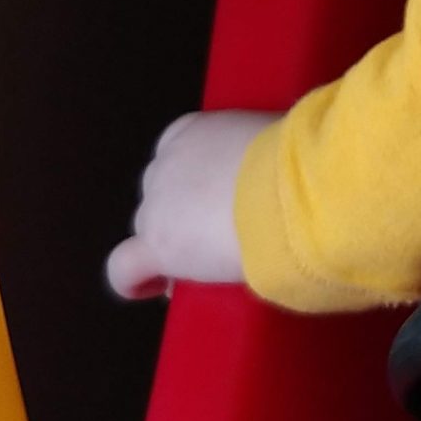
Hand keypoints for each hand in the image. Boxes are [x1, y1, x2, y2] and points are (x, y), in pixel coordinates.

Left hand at [106, 109, 275, 297]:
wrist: (292, 186)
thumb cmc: (296, 159)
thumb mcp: (272, 141)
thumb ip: (256, 155)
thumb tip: (272, 175)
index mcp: (190, 132)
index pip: (175, 158)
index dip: (191, 186)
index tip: (216, 204)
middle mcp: (165, 164)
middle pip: (160, 196)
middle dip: (183, 217)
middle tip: (220, 236)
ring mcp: (156, 205)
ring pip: (149, 230)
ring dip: (172, 243)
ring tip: (210, 262)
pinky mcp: (157, 245)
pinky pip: (125, 268)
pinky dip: (136, 280)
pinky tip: (157, 288)